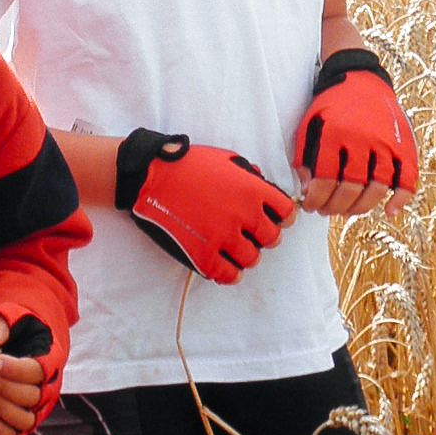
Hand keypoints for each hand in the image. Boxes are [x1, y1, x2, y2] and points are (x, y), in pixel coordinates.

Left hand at [0, 313, 60, 434]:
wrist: (14, 340)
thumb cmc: (13, 328)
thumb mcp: (7, 317)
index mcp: (51, 360)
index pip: (38, 371)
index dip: (15, 369)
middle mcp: (47, 388)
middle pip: (31, 396)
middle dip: (2, 386)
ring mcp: (35, 408)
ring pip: (24, 419)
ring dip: (0, 407)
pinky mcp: (19, 422)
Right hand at [114, 129, 293, 282]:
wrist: (150, 177)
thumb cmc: (186, 164)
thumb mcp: (225, 160)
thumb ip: (249, 176)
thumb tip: (263, 188)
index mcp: (252, 190)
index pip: (286, 213)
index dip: (282, 217)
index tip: (275, 219)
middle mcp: (243, 215)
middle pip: (271, 239)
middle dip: (264, 236)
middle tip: (252, 233)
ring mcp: (223, 237)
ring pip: (251, 259)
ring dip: (246, 254)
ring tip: (234, 248)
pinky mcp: (203, 255)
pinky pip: (228, 275)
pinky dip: (229, 272)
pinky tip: (224, 264)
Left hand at [292, 48, 418, 220]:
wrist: (360, 78)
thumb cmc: (331, 106)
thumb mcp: (310, 124)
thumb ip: (304, 156)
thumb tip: (307, 190)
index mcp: (335, 133)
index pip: (324, 178)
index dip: (316, 199)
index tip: (311, 206)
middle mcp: (362, 138)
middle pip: (350, 187)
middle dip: (335, 207)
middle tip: (327, 211)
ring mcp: (386, 142)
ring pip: (377, 187)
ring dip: (361, 207)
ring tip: (348, 211)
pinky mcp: (404, 145)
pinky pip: (407, 178)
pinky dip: (401, 199)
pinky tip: (389, 211)